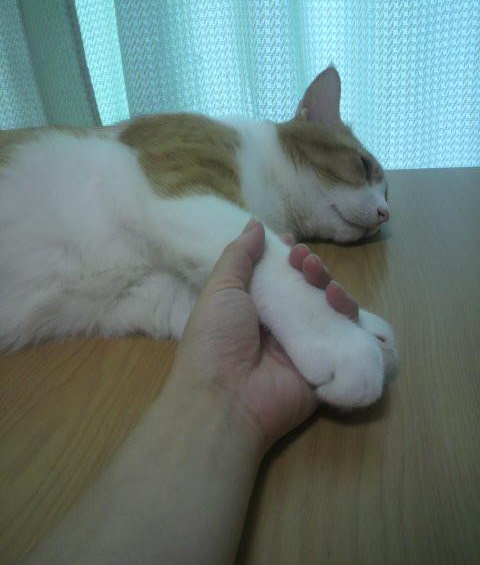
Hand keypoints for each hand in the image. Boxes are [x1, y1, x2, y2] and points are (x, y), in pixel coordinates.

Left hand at [172, 219, 358, 450]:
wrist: (226, 399)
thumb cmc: (215, 339)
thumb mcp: (220, 289)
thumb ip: (239, 256)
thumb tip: (255, 224)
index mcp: (253, 308)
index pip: (278, 277)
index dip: (287, 258)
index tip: (291, 243)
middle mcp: (281, 326)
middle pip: (308, 290)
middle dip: (310, 269)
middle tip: (304, 260)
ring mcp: (305, 345)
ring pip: (330, 309)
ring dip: (329, 285)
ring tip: (319, 277)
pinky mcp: (326, 364)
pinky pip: (347, 336)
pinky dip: (348, 314)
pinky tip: (338, 299)